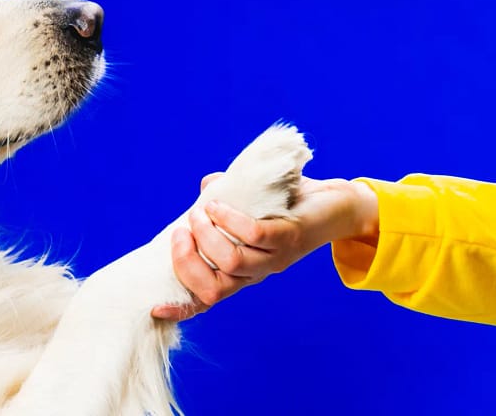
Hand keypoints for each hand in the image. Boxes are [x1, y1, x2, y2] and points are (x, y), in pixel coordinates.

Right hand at [151, 175, 378, 320]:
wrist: (340, 206)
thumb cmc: (293, 206)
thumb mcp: (253, 205)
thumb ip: (227, 198)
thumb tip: (207, 186)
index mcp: (245, 271)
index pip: (210, 300)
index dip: (183, 309)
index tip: (155, 307)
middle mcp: (258, 272)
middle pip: (213, 289)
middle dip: (187, 262)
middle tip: (180, 232)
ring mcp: (275, 258)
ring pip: (230, 262)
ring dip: (206, 236)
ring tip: (200, 212)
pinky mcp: (289, 237)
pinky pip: (253, 236)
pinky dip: (229, 221)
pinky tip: (219, 205)